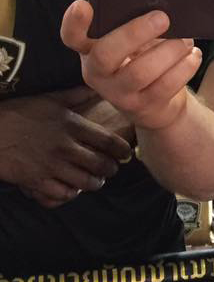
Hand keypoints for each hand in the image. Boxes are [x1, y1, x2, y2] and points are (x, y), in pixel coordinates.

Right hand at [0, 86, 130, 207]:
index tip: (126, 154)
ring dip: (95, 183)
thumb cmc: (18, 113)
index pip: (108, 141)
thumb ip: (76, 96)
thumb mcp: (49, 100)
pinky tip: (72, 188)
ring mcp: (50, 165)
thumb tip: (98, 87)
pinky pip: (63, 194)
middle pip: (101, 165)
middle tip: (111, 169)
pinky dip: (72, 193)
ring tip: (96, 180)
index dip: (122, 150)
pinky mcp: (35, 181)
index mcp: (71, 125)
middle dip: (111, 169)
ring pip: (86, 182)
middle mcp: (65, 146)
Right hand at [60, 0, 201, 131]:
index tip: (83, 5)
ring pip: (140, 72)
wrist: (158, 103)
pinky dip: (185, 67)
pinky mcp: (143, 107)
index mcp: (90, 50)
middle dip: (135, 33)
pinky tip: (193, 55)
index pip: (71, 37)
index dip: (73, 23)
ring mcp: (118, 94)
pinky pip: (165, 85)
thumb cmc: (143, 59)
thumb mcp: (133, 42)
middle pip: (106, 54)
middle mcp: (97, 74)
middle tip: (162, 18)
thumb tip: (159, 8)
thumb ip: (134, 24)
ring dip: (169, 51)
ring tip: (184, 40)